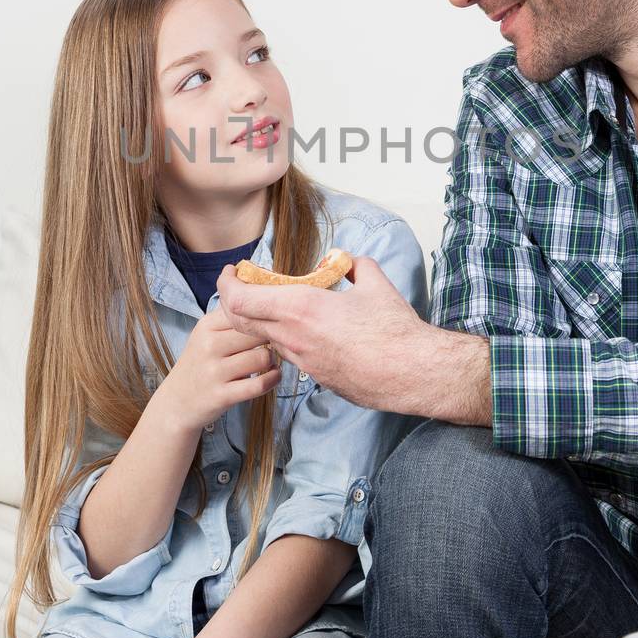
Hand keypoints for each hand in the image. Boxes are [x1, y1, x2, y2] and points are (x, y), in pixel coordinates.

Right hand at [153, 306, 280, 437]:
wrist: (176, 403)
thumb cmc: (199, 365)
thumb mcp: (205, 335)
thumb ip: (230, 318)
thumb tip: (263, 297)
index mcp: (207, 326)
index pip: (245, 311)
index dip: (265, 317)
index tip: (272, 323)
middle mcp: (209, 346)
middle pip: (258, 333)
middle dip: (272, 338)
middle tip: (276, 344)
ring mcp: (214, 372)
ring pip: (262, 357)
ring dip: (273, 361)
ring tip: (270, 362)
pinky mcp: (222, 395)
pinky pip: (259, 384)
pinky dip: (273, 379)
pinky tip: (273, 376)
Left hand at [215, 256, 450, 415]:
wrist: (410, 373)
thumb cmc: (393, 330)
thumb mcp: (374, 282)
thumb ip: (355, 265)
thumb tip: (347, 260)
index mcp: (299, 308)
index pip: (240, 300)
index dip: (227, 284)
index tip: (233, 271)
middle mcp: (292, 336)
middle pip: (241, 321)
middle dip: (233, 300)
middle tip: (241, 285)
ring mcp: (301, 360)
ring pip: (264, 338)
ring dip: (260, 320)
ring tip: (273, 303)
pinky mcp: (315, 376)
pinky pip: (287, 353)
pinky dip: (282, 336)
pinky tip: (301, 327)